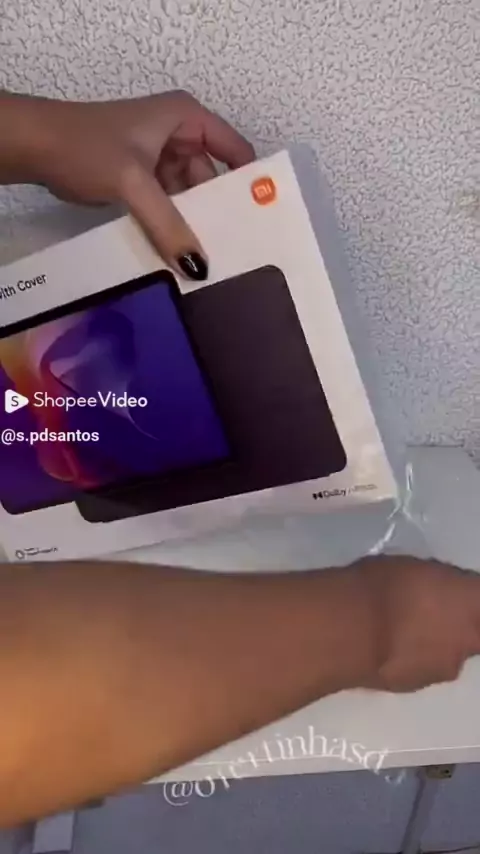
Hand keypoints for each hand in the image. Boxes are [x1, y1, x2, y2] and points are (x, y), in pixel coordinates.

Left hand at [14, 90, 254, 278]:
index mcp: (187, 118)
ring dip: (194, 224)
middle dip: (218, 213)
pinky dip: (172, 226)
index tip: (264, 221)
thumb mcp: (134, 184)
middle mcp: (179, 135)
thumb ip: (168, 225)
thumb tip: (199, 269)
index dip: (251, 182)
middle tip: (235, 254)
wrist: (35, 148)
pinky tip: (181, 254)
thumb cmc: (86, 146)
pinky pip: (169, 205)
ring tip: (210, 261)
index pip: (235, 150)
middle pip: (213, 179)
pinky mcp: (143, 179)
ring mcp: (160, 158)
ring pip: (189, 196)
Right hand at [360, 558, 479, 691]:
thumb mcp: (411, 567)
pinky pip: (422, 669)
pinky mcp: (417, 686)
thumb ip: (435, 583)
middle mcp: (468, 638)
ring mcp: (444, 667)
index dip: (471, 597)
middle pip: (477, 635)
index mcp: (472, 599)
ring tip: (399, 632)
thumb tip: (435, 591)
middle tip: (434, 613)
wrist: (346, 631)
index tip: (454, 592)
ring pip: (449, 655)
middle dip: (463, 627)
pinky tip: (384, 649)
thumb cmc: (379, 585)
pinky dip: (410, 660)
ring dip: (434, 645)